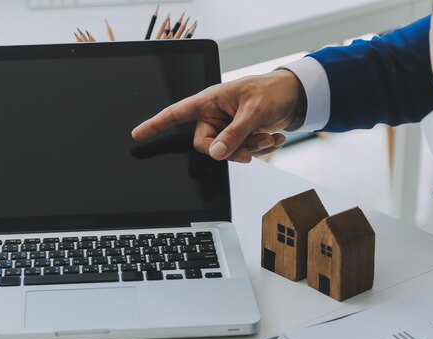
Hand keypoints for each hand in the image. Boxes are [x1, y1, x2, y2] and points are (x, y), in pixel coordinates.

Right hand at [131, 70, 304, 162]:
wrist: (294, 96)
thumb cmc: (272, 91)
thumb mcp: (254, 112)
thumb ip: (234, 134)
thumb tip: (217, 154)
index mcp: (209, 101)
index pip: (176, 113)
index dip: (155, 124)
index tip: (137, 134)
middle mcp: (214, 115)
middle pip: (206, 145)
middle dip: (230, 149)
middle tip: (251, 148)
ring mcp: (226, 127)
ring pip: (225, 151)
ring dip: (249, 148)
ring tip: (268, 137)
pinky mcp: (238, 136)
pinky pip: (239, 152)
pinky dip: (257, 148)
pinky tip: (273, 138)